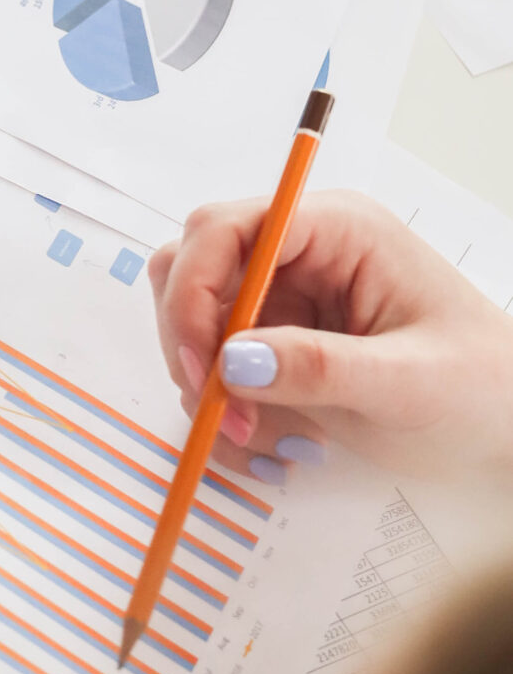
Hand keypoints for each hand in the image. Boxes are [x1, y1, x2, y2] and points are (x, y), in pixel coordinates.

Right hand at [148, 191, 512, 487]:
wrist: (504, 427)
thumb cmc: (480, 389)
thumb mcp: (409, 382)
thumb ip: (322, 367)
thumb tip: (234, 360)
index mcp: (336, 230)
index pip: (227, 229)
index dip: (195, 291)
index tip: (201, 366)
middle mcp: (300, 252)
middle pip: (192, 268)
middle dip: (195, 345)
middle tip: (225, 415)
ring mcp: (284, 297)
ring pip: (194, 321)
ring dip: (208, 385)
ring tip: (260, 437)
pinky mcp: (275, 342)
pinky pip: (214, 367)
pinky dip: (224, 411)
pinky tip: (271, 444)